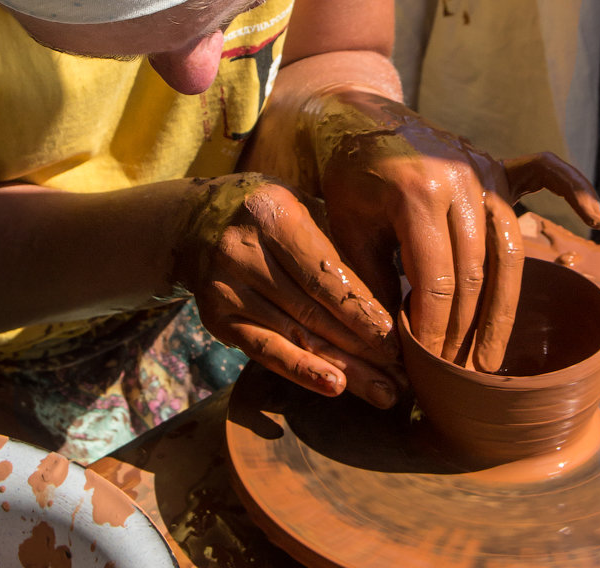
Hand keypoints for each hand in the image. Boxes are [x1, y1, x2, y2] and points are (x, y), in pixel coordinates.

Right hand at [172, 173, 402, 407]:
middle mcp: (242, 251)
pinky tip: (335, 387)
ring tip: (383, 391)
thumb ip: (336, 246)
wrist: (197, 221)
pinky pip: (264, 351)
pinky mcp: (216, 317)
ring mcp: (225, 287)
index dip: (362, 312)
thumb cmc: (270, 214)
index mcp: (272, 216)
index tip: (397, 339)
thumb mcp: (302, 208)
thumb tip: (389, 302)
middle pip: (312, 310)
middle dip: (362, 347)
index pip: (324, 275)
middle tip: (402, 375)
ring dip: (343, 368)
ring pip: (294, 335)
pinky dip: (301, 371)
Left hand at [306, 88, 599, 372]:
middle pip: (476, 272)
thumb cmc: (349, 180)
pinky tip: (598, 218)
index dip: (434, 328)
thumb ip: (372, 281)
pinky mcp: (496, 164)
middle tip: (462, 372)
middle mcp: (458, 181)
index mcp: (415, 197)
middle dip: (468, 329)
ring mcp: (483, 170)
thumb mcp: (348, 231)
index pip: (436, 280)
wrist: (360, 121)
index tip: (430, 364)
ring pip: (509, 248)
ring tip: (496, 352)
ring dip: (505, 306)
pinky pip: (544, 173)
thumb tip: (395, 342)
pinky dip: (574, 191)